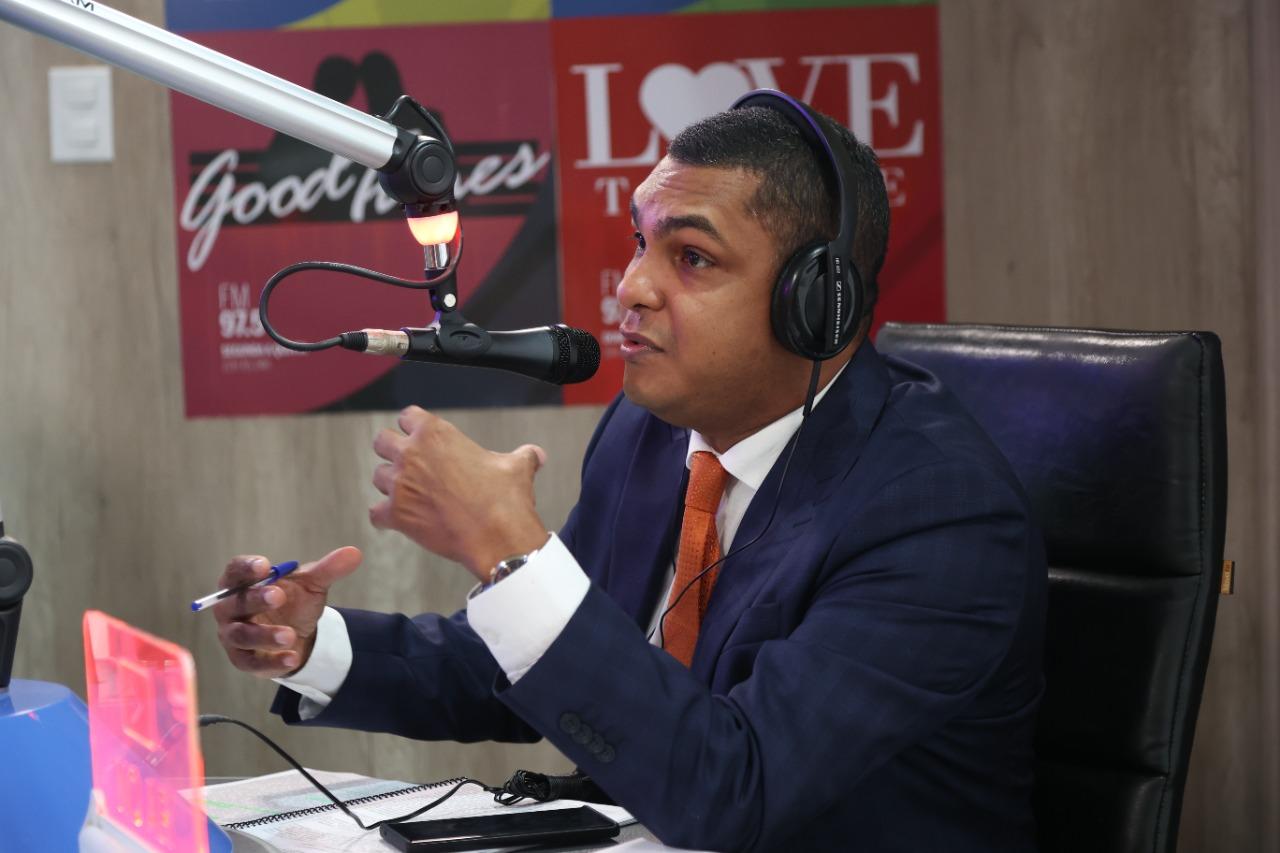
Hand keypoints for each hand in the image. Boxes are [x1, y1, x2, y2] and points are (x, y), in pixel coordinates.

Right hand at [213, 547, 361, 677]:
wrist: (296, 634)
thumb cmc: (292, 601)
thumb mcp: (312, 584)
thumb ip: (328, 569)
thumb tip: (354, 553)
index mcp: (242, 582)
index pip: (235, 571)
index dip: (246, 568)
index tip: (265, 565)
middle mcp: (230, 608)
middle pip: (234, 603)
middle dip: (255, 599)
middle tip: (278, 596)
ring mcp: (233, 636)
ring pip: (240, 635)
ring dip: (263, 635)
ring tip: (289, 634)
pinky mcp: (243, 660)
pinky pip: (252, 663)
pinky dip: (272, 662)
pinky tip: (292, 658)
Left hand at [369, 406, 548, 580]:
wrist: (498, 537)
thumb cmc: (505, 499)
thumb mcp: (518, 467)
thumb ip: (523, 455)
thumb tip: (537, 455)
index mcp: (436, 434)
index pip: (408, 416)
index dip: (414, 426)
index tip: (420, 437)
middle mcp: (411, 454)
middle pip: (382, 440)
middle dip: (392, 450)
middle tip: (409, 464)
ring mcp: (400, 485)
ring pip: (378, 476)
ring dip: (391, 484)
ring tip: (410, 495)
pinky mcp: (395, 515)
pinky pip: (376, 513)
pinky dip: (385, 517)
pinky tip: (400, 520)